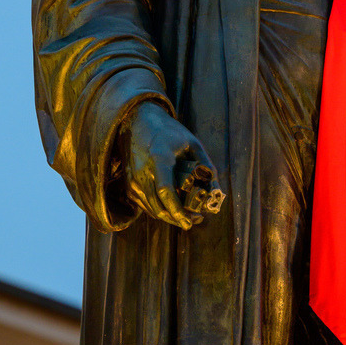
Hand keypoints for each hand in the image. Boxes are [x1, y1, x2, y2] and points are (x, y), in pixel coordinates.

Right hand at [119, 101, 221, 229]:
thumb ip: (206, 166)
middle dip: (177, 219)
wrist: (138, 122)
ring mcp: (133, 180)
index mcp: (159, 158)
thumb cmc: (168, 132)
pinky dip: (159, 211)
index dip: (177, 210)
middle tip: (194, 221)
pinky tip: (172, 209)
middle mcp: (142, 171)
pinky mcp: (129, 185)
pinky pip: (145, 206)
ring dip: (169, 217)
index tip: (190, 222)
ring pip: (151, 210)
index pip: (165, 190)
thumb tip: (216, 191)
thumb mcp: (192, 143)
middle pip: (158, 206)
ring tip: (187, 216)